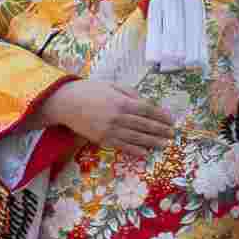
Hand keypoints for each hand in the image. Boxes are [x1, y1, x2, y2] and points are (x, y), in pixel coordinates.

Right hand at [47, 78, 178, 156]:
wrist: (66, 103)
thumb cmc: (89, 91)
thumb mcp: (111, 85)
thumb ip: (129, 93)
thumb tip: (146, 102)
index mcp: (121, 102)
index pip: (147, 110)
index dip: (161, 116)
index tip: (171, 120)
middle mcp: (118, 117)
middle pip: (144, 125)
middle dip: (160, 130)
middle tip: (172, 134)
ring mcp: (110, 130)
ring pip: (136, 138)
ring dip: (152, 142)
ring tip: (163, 144)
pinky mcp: (102, 139)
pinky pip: (122, 146)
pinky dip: (135, 150)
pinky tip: (145, 153)